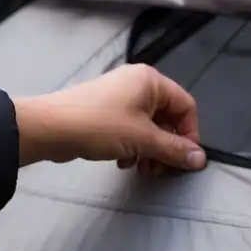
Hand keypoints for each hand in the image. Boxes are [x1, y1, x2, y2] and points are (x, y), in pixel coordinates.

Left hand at [13, 64, 206, 173]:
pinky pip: (131, 129)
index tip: (184, 159)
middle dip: (166, 146)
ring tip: (141, 169)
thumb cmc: (99, 125)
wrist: (50, 128)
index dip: (190, 134)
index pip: (186, 106)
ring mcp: (121, 97)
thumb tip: (201, 160)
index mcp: (151, 81)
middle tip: (160, 169)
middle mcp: (138, 84)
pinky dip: (133, 146)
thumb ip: (174, 150)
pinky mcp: (106, 111)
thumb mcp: (143, 139)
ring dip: (150, 150)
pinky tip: (123, 162)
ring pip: (149, 127)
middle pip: (168, 118)